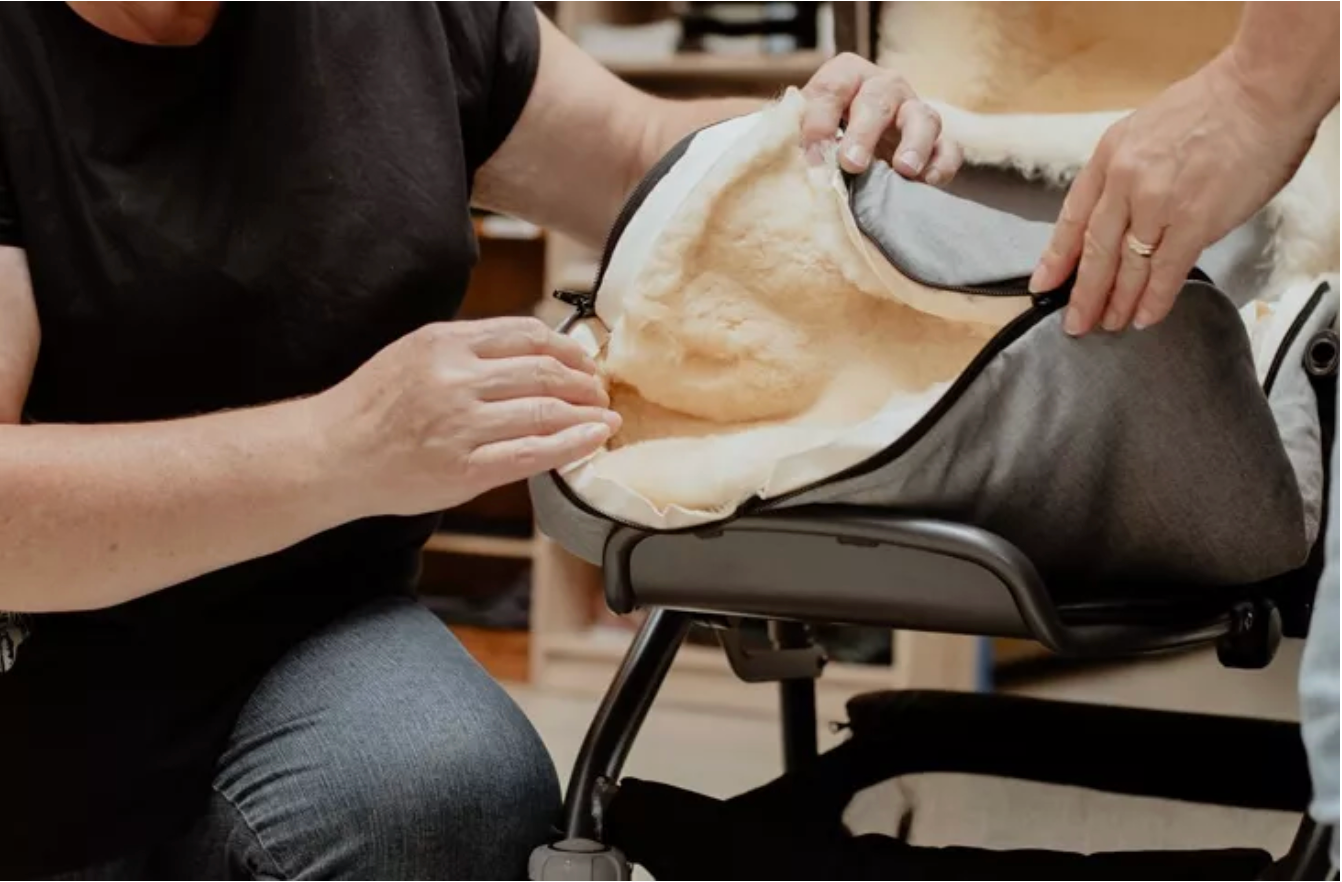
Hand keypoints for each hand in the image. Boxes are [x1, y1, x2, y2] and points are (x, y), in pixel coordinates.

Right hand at [314, 317, 619, 517]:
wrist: (329, 455)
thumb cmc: (370, 408)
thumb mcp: (413, 353)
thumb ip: (466, 349)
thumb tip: (529, 350)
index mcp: (444, 343)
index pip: (525, 334)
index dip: (566, 348)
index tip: (584, 360)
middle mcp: (455, 378)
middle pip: (543, 370)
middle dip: (583, 381)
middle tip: (600, 391)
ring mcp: (461, 424)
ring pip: (544, 410)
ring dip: (586, 412)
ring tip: (603, 416)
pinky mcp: (465, 468)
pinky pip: (533, 453)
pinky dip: (572, 444)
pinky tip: (594, 439)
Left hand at [799, 53, 962, 184]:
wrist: (847, 165)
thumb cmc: (818, 143)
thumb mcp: (800, 135)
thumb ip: (797, 139)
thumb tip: (806, 160)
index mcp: (846, 76)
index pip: (832, 87)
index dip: (819, 121)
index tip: (811, 156)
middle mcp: (885, 87)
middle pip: (880, 98)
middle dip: (864, 132)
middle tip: (852, 163)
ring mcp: (914, 113)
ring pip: (924, 117)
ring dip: (914, 143)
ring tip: (904, 169)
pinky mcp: (935, 145)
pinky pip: (949, 148)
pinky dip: (942, 163)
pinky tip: (927, 181)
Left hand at [1029, 53, 1319, 334]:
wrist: (1261, 89)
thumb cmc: (1215, 104)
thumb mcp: (1146, 129)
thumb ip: (1129, 172)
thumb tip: (1123, 215)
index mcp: (1110, 156)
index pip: (1073, 217)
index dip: (1057, 257)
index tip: (1044, 283)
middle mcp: (1126, 181)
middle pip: (1095, 250)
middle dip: (1083, 293)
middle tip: (1075, 322)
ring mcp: (1158, 203)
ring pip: (1126, 266)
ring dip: (1116, 302)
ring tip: (1109, 324)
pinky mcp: (1194, 221)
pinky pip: (1164, 271)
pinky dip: (1153, 299)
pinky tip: (1143, 317)